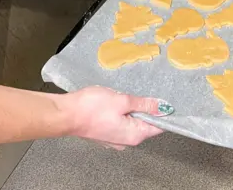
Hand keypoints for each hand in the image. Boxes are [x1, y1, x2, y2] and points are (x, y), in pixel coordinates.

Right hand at [59, 86, 173, 149]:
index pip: (158, 126)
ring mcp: (114, 139)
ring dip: (129, 108)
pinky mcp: (104, 134)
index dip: (164, 113)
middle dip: (143, 108)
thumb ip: (143, 104)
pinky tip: (112, 101)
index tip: (167, 100)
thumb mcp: (122, 100)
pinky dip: (119, 112)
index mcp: (134, 135)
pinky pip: (119, 122)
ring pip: (130, 121)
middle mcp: (126, 141)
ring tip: (122, 95)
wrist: (66, 114)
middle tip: (137, 92)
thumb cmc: (92, 107)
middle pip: (144, 123)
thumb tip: (162, 107)